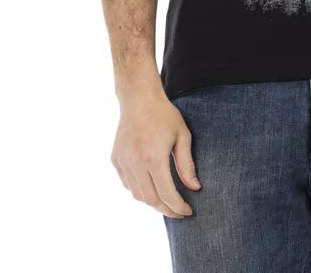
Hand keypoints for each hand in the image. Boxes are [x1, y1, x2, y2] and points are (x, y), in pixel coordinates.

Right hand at [110, 91, 201, 217]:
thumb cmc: (163, 114)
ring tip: (166, 201)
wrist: (138, 98)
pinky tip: (150, 187)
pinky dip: (139, 190)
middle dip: (166, 209)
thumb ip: (187, 164)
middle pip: (151, 199)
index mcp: (154, 157)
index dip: (177, 207)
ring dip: (152, 201)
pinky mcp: (115, 160)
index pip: (166, 194)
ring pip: (137, 195)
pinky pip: (127, 184)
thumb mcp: (182, 135)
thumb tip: (194, 188)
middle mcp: (136, 163)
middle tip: (178, 211)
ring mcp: (123, 162)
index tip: (187, 212)